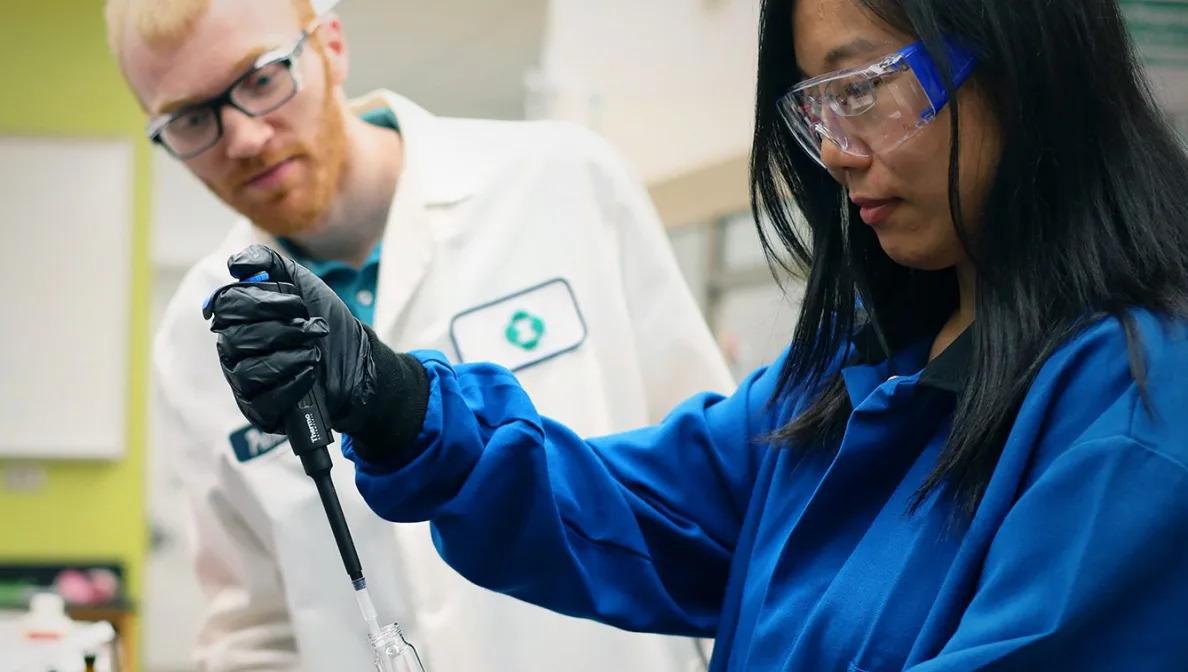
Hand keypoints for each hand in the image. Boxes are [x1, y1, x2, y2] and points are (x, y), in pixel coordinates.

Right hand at [204, 245, 377, 434]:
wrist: (356, 362)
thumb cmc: (323, 323)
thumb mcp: (302, 284)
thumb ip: (269, 264)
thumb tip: (236, 264)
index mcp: (237, 319)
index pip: (228, 306)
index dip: (264, 303)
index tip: (298, 304)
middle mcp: (234, 350)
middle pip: (238, 338)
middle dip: (283, 331)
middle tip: (312, 328)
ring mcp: (244, 383)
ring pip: (249, 370)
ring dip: (289, 357)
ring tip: (314, 353)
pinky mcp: (259, 410)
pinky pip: (264, 399)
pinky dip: (292, 382)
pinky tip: (310, 372)